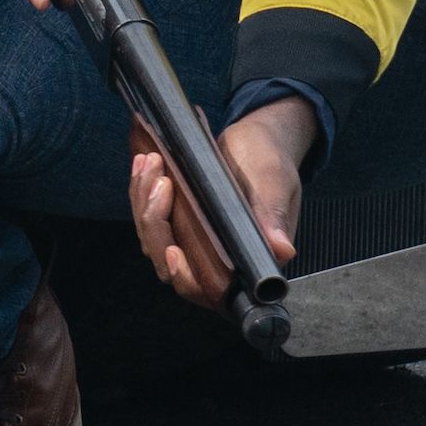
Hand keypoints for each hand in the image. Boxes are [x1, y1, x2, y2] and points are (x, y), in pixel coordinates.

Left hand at [128, 100, 313, 308]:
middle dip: (155, 224)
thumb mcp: (275, 185)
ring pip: (154, 239)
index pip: (208, 287)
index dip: (186, 276)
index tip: (173, 250)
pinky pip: (152, 217)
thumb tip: (283, 250)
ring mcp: (195, 239)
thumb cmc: (272, 162)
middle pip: (169, 262)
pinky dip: (142, 192)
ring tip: (150, 163)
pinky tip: (142, 166)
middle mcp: (217, 257)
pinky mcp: (180, 220)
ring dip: (144, 202)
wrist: (261, 138)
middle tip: (159, 180)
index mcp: (246, 261)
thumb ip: (273, 216)